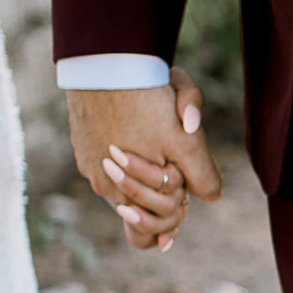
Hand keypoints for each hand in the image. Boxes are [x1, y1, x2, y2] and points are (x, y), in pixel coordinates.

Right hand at [65, 68, 222, 249]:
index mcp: (124, 193)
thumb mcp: (186, 139)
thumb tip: (212, 197)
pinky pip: (106, 154)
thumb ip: (203, 176)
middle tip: (175, 167)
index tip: (184, 199)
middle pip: (136, 205)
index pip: (145, 233)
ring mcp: (87, 162)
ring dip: (141, 168)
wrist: (105, 58)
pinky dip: (124, 148)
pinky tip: (134, 122)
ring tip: (156, 138)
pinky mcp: (81, 139)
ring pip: (122, 178)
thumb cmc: (147, 99)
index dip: (170, 219)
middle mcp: (100, 184)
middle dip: (159, 192)